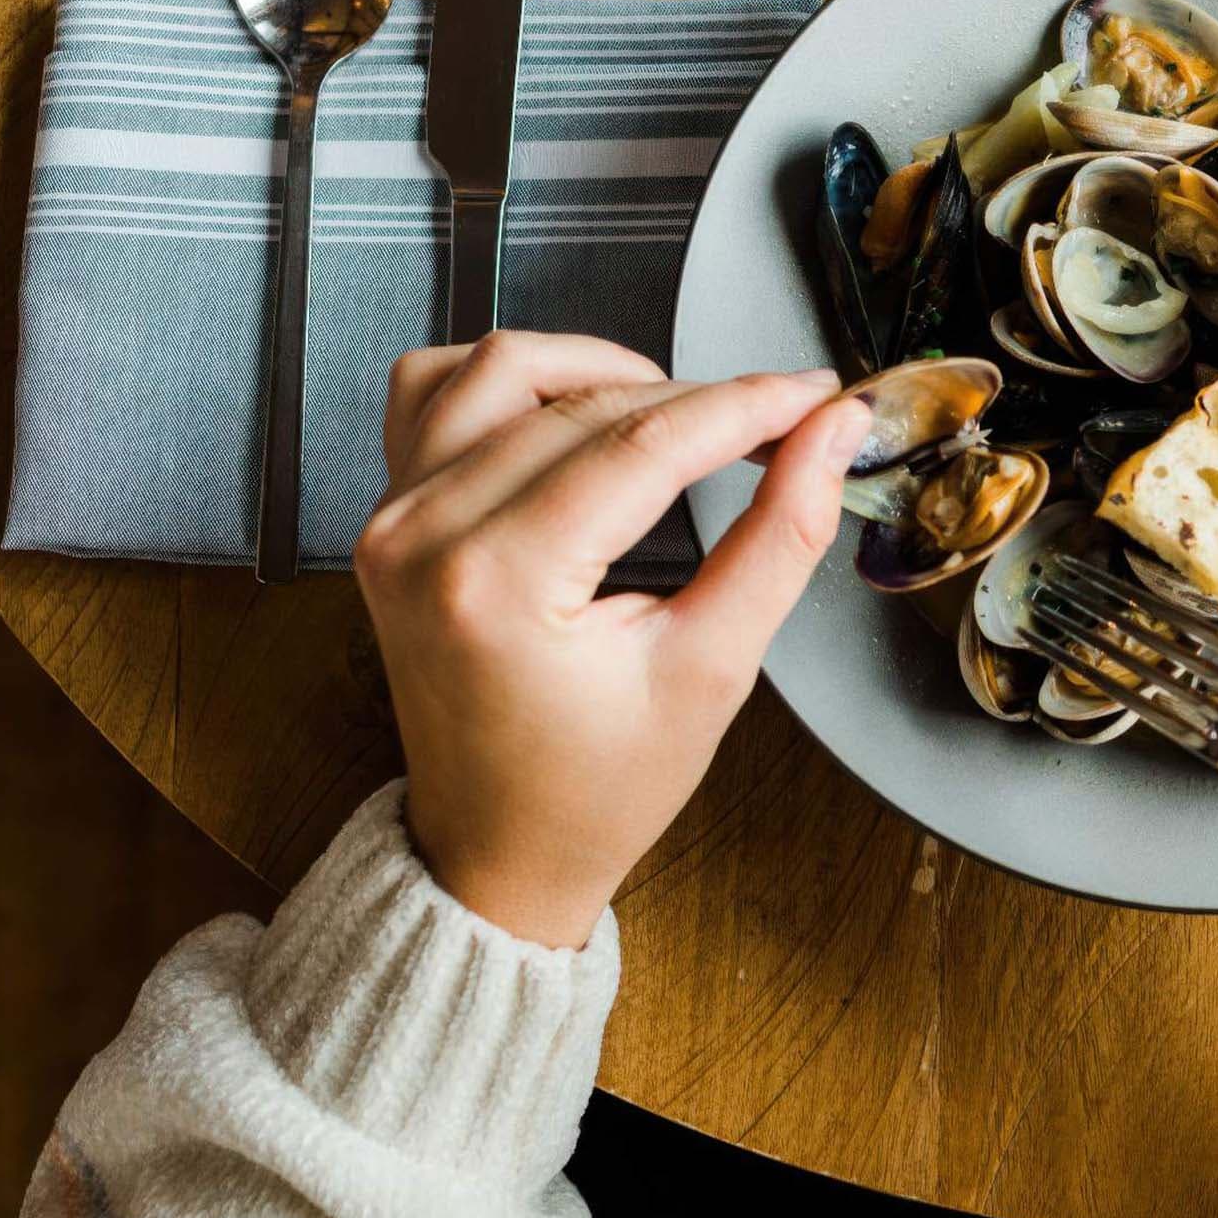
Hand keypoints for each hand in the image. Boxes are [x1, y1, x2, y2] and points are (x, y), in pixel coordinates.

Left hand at [353, 331, 871, 948]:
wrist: (497, 849)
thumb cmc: (596, 786)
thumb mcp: (713, 669)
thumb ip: (781, 537)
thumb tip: (830, 434)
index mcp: (499, 584)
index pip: (645, 446)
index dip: (747, 407)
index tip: (816, 395)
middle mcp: (424, 536)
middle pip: (587, 404)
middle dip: (700, 399)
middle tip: (780, 422)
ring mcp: (392, 519)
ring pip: (504, 368)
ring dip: (603, 372)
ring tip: (677, 417)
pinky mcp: (387, 514)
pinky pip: (434, 391)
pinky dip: (508, 381)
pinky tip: (573, 412)